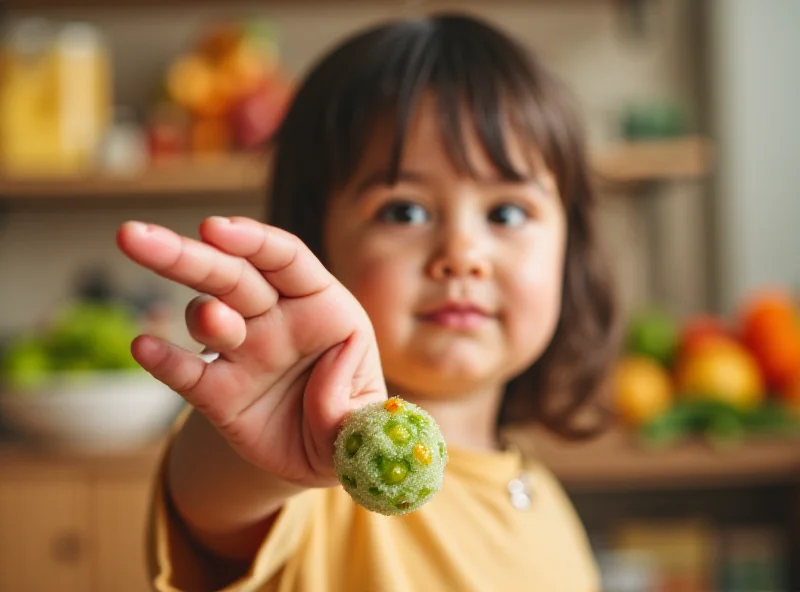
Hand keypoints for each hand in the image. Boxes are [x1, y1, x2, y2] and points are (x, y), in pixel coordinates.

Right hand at [117, 216, 386, 487]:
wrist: (318, 456)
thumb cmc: (349, 421)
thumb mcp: (366, 419)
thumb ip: (350, 402)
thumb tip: (327, 373)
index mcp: (322, 306)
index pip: (285, 258)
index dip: (252, 240)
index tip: (213, 228)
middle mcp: (276, 318)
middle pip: (231, 275)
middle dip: (186, 255)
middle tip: (135, 237)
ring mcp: (242, 352)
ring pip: (206, 313)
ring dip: (200, 312)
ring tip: (210, 321)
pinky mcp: (216, 392)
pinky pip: (187, 372)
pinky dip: (164, 360)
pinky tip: (144, 347)